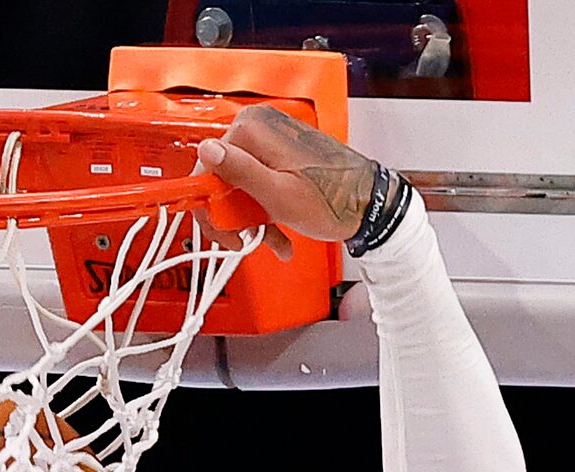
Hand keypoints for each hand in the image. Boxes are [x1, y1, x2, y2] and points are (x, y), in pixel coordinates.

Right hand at [195, 103, 379, 258]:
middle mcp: (259, 127)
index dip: (211, 206)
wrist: (368, 204)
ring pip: (240, 186)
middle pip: (222, 178)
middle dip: (234, 217)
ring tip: (271, 241)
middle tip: (247, 241)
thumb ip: (239, 172)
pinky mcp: (281, 155)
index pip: (207, 166)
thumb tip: (206, 150)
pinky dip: (264, 211)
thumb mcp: (277, 195)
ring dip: (250, 220)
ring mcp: (271, 140)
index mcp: (252, 130)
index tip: (223, 231)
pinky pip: (259, 184)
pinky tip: (278, 234)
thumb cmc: (332, 201)